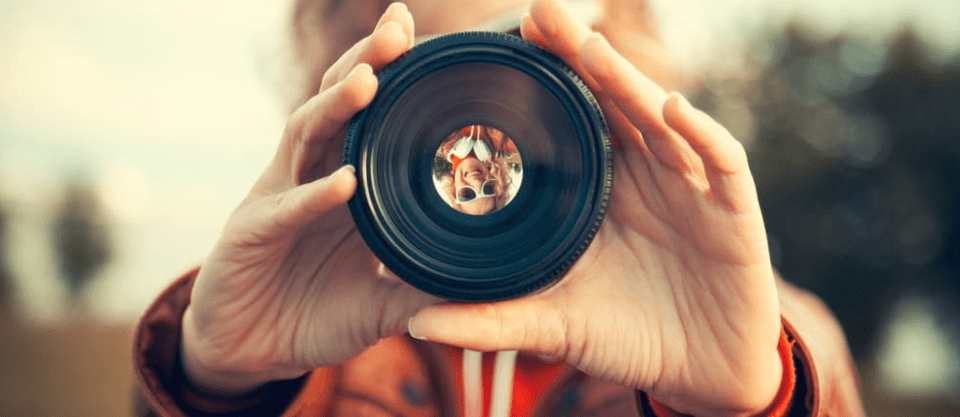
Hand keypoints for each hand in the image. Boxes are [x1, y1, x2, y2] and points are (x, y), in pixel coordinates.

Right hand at [180, 3, 440, 395]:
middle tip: (399, 27)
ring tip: (370, 80)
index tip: (428, 40)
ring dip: (335, 108)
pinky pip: (286, 210)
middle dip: (366, 63)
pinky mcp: (251, 234)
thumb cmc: (314, 314)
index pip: (369, 116)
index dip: (393, 77)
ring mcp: (277, 198)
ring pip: (304, 136)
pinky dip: (314, 196)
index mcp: (343, 182)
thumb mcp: (383, 302)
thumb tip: (489, 285)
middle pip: (336, 106)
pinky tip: (344, 182)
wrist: (250, 351)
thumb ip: (426, 286)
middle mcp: (310, 176)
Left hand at [408, 1, 782, 415]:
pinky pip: (721, 162)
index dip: (544, 85)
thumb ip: (492, 320)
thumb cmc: (627, 337)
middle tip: (538, 15)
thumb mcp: (555, 325)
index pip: (572, 122)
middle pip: (612, 103)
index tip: (501, 48)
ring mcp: (689, 187)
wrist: (699, 371)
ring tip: (589, 45)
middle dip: (578, 58)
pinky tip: (672, 107)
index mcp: (601, 189)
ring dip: (627, 81)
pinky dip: (702, 134)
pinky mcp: (734, 211)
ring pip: (659, 119)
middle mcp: (643, 173)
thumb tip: (414, 324)